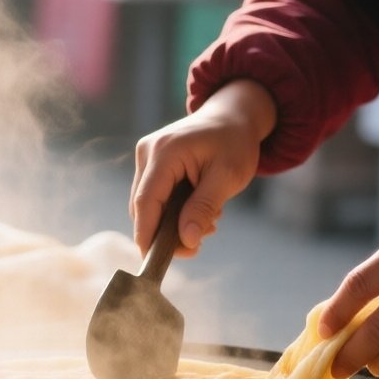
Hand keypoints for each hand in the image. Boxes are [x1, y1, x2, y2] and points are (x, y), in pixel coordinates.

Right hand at [130, 79, 276, 257]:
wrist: (233, 116)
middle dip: (166, 232)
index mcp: (165, 152)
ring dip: (172, 221)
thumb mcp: (227, 176)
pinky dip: (172, 209)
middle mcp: (148, 152)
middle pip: (143, 206)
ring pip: (148, 204)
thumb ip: (204, 207)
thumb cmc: (234, 143)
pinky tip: (199, 209)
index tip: (154, 262)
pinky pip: (154, 195)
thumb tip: (187, 240)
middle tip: (198, 245)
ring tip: (208, 221)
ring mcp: (147, 156)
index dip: (147, 235)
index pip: (146, 202)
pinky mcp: (151, 162)